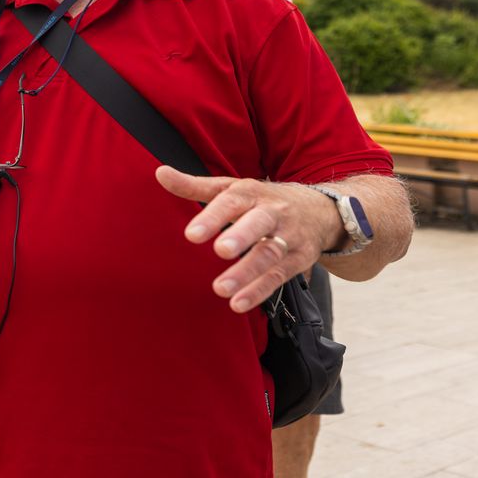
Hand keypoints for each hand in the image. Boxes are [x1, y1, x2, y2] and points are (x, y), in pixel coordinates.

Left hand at [156, 167, 341, 312]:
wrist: (318, 210)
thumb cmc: (261, 200)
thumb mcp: (231, 188)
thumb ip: (194, 185)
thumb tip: (160, 173)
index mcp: (251, 192)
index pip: (231, 202)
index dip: (212, 217)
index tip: (191, 235)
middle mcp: (273, 211)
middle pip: (260, 222)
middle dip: (242, 236)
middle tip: (220, 251)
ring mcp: (289, 235)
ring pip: (270, 253)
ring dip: (247, 272)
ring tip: (220, 288)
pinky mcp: (299, 259)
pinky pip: (279, 276)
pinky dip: (259, 290)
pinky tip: (238, 303)